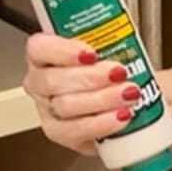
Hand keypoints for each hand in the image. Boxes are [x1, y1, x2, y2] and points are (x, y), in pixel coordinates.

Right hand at [23, 34, 136, 155]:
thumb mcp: (113, 50)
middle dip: (89, 77)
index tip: (92, 54)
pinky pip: (75, 131)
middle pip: (52, 80)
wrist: (132, 104)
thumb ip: (110, 42)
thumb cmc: (117, 74)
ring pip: (65, 106)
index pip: (39, 48)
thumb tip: (126, 37)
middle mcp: (41, 83)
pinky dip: (101, 124)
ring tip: (128, 95)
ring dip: (100, 100)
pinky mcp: (61, 134)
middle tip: (119, 73)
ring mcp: (48, 110)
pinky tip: (120, 116)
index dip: (62, 51)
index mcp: (46, 55)